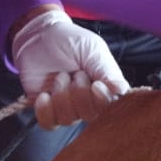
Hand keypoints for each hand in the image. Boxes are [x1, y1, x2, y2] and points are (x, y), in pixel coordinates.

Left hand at [11, 8, 129, 128]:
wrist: (38, 36)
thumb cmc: (69, 40)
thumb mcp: (92, 49)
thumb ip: (107, 70)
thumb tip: (122, 90)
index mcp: (105, 85)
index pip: (111, 106)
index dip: (102, 100)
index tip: (95, 84)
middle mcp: (88, 100)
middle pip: (89, 115)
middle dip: (79, 94)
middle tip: (75, 73)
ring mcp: (67, 107)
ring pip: (68, 120)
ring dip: (61, 96)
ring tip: (59, 76)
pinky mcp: (47, 110)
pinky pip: (49, 124)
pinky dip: (45, 110)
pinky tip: (44, 94)